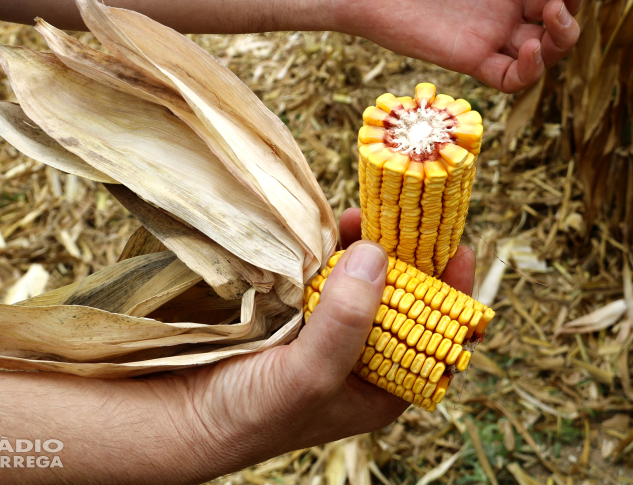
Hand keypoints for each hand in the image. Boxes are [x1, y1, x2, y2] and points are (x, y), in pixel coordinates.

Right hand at [174, 208, 475, 477]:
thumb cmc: (251, 415)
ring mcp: (327, 331)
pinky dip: (330, 250)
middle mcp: (361, 358)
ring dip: (365, 248)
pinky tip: (332, 229)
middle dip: (404, 259)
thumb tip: (378, 255)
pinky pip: (324, 273)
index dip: (450, 293)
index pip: (433, 337)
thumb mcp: (310, 375)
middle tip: (404, 216)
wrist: (176, 416)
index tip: (456, 246)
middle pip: (399, 299)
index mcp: (381, 387)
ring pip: (361, 281)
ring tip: (362, 216)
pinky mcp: (296, 311)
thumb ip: (347, 321)